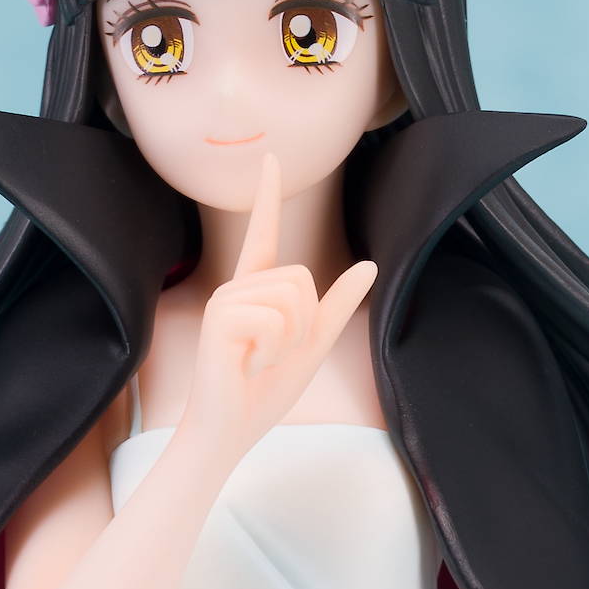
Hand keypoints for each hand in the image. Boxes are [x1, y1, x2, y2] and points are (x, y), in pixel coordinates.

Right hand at [183, 150, 377, 460]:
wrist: (228, 431)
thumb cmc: (262, 393)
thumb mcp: (312, 346)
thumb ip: (337, 306)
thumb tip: (369, 265)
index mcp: (256, 292)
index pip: (265, 234)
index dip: (269, 196)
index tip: (270, 158)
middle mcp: (237, 288)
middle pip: (301, 278)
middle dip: (304, 324)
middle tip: (273, 355)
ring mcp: (225, 300)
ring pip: (292, 297)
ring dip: (290, 339)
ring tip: (260, 360)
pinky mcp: (220, 318)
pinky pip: (275, 320)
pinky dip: (275, 350)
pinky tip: (249, 364)